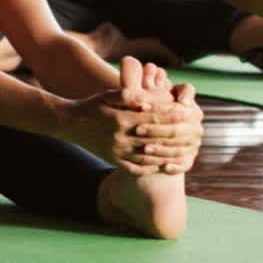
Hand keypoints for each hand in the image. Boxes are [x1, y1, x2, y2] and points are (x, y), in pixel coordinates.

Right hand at [71, 57, 201, 174]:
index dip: (173, 114)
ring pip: (149, 156)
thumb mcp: (108, 95)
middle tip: (193, 133)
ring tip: (184, 152)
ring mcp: (117, 151)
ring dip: (168, 155)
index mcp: (122, 118)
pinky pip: (136, 168)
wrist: (70, 123)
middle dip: (176, 135)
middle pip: (156, 138)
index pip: (154, 117)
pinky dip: (151, 168)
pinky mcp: (114, 160)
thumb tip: (148, 100)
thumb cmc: (92, 105)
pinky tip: (163, 166)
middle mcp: (121, 136)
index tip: (188, 111)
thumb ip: (129, 95)